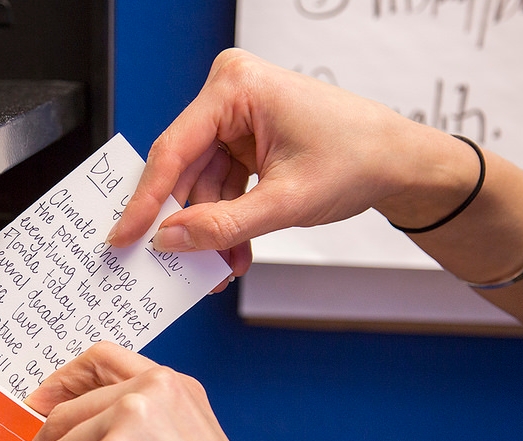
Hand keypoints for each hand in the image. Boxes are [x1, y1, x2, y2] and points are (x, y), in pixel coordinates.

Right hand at [106, 48, 450, 276]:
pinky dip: (227, 222)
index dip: (146, 201)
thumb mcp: (287, 201)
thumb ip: (224, 225)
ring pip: (201, 185)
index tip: (123, 238)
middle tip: (168, 266)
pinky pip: (221, 186)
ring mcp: (236, 117)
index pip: (173, 150)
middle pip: (183, 169)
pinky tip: (233, 255)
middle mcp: (229, 94)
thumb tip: (169, 241)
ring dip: (210, 231)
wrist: (399, 160)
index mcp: (235, 88)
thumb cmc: (359, 158)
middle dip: (185, 223)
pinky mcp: (244, 139)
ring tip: (216, 271)